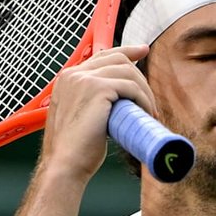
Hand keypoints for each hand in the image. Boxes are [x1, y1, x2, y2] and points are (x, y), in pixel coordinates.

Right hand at [39, 44, 154, 182]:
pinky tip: (147, 112)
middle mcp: (73, 74)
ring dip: (144, 91)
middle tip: (150, 99)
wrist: (65, 165)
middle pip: (117, 58)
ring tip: (149, 111)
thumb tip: (119, 102)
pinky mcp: (97, 88)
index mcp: (68, 79)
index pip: (101, 56)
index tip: (143, 51)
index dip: (126, 51)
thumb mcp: (82, 118)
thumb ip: (93, 103)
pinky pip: (130, 86)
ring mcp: (84, 79)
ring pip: (127, 72)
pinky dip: (143, 99)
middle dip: (139, 74)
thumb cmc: (75, 150)